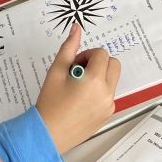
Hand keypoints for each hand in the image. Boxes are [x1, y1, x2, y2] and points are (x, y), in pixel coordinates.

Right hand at [36, 23, 120, 152]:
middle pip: (113, 64)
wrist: (48, 133)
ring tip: (78, 87)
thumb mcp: (56, 71)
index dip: (87, 55)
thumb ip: (68, 47)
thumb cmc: (50, 103)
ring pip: (112, 79)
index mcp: (95, 80)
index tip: (73, 64)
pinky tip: (81, 100)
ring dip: (99, 77)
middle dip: (98, 63)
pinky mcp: (107, 114)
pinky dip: (99, 91)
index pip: (101, 54)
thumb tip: (76, 28)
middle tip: (78, 72)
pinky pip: (109, 95)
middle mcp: (106, 92)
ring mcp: (109, 105)